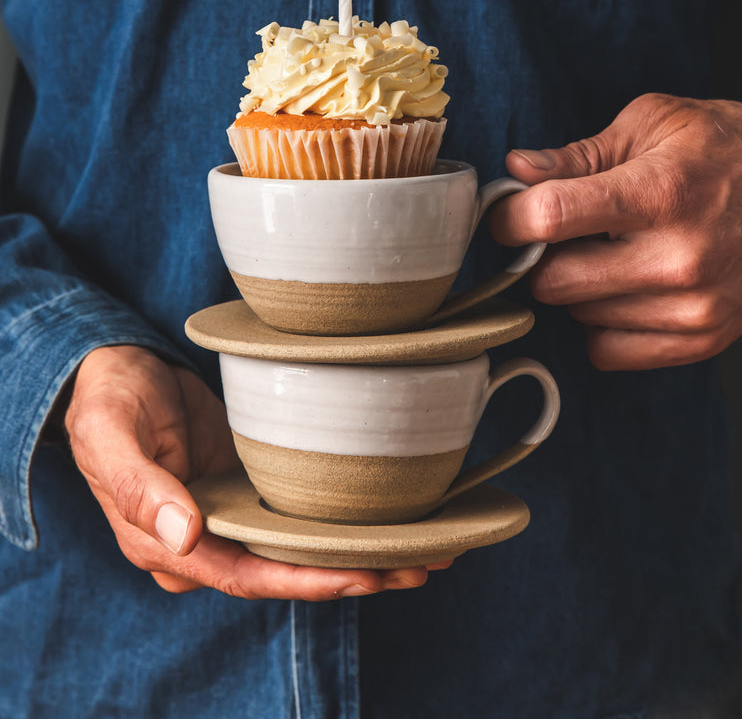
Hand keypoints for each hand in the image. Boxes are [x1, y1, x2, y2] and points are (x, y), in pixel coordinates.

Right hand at [64, 345, 434, 598]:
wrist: (116, 370)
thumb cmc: (108, 397)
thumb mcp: (111, 431)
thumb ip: (139, 485)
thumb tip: (183, 536)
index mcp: (163, 544)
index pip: (244, 576)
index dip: (303, 581)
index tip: (362, 574)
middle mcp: (202, 544)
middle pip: (282, 574)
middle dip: (350, 576)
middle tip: (418, 568)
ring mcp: (227, 518)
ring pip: (296, 551)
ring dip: (357, 556)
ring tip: (423, 552)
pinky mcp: (246, 492)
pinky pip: (296, 518)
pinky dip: (339, 524)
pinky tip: (385, 520)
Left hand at [490, 94, 741, 370]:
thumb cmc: (731, 148)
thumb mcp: (656, 123)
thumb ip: (579, 154)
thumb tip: (517, 170)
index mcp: (660, 192)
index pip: (551, 218)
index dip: (510, 216)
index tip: (508, 213)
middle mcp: (677, 258)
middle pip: (554, 281)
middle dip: (545, 254)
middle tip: (566, 231)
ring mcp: (692, 308)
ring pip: (578, 317)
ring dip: (578, 287)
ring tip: (613, 251)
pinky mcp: (702, 340)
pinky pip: (609, 352)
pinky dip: (602, 323)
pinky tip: (626, 288)